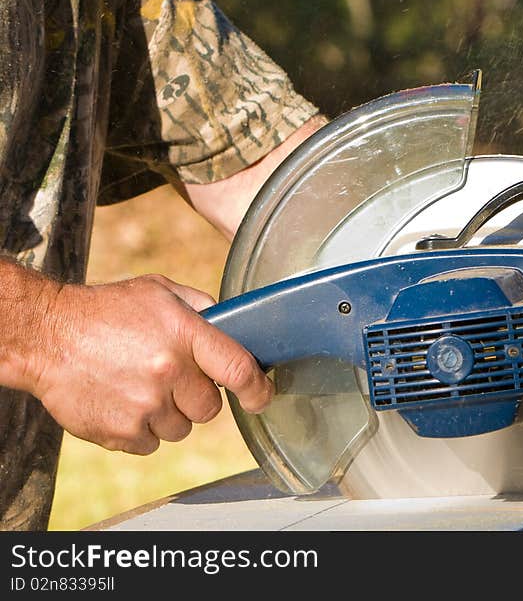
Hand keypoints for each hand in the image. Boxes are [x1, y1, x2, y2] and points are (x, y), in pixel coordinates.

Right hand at [29, 274, 273, 454]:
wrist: (46, 336)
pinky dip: (142, 430)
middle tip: (171, 378)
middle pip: (210, 408)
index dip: (257, 389)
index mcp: (184, 335)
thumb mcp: (159, 291)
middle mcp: (168, 372)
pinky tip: (124, 402)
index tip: (261, 397)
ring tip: (141, 386)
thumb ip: (200, 307)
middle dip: (197, 397)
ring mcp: (144, 406)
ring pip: (182, 429)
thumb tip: (232, 325)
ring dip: (169, 414)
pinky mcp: (121, 432)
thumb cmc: (106, 311)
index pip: (238, 369)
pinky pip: (151, 444)